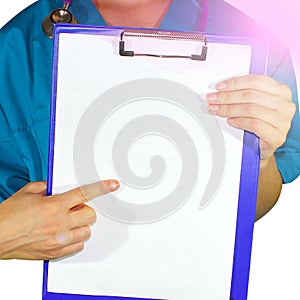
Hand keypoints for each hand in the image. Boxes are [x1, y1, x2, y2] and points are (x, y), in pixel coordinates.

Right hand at [0, 180, 118, 259]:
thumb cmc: (8, 215)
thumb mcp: (27, 192)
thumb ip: (46, 187)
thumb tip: (56, 187)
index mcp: (54, 205)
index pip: (85, 193)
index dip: (102, 188)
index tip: (113, 185)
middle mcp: (59, 222)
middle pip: (90, 215)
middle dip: (84, 211)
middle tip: (73, 209)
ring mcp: (58, 239)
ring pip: (87, 232)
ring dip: (81, 225)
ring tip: (67, 223)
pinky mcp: (54, 253)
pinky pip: (77, 245)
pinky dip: (75, 239)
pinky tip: (63, 234)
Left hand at [206, 74, 295, 159]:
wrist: (264, 147)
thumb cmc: (259, 123)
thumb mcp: (254, 104)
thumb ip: (243, 94)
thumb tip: (221, 91)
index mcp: (281, 91)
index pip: (255, 81)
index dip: (234, 83)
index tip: (219, 87)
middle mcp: (285, 104)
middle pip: (250, 95)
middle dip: (227, 97)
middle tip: (212, 99)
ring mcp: (283, 121)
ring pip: (251, 109)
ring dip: (229, 109)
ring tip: (217, 110)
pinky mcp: (277, 136)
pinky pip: (254, 124)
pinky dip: (239, 121)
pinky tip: (230, 121)